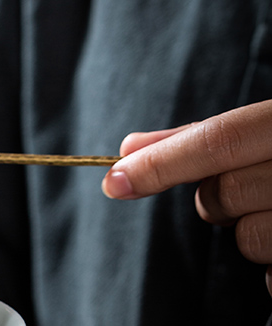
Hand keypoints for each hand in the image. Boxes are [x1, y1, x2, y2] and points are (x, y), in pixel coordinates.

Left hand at [102, 100, 271, 294]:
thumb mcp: (261, 130)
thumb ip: (194, 138)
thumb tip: (127, 149)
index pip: (216, 139)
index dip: (161, 162)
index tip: (114, 181)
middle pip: (224, 194)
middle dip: (217, 197)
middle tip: (250, 186)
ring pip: (248, 239)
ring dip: (251, 231)